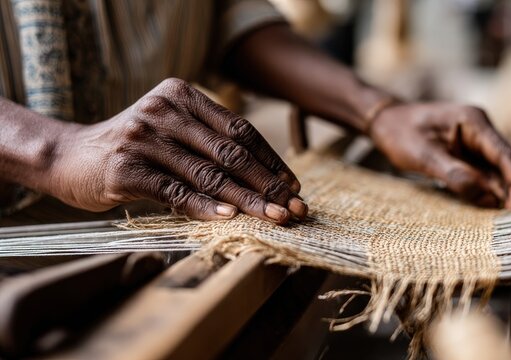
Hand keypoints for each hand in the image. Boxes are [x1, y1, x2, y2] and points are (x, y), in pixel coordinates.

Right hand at [46, 78, 305, 223]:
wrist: (67, 157)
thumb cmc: (132, 149)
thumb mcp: (171, 132)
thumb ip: (209, 144)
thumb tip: (269, 179)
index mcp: (181, 95)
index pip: (240, 129)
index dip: (271, 160)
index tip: (294, 186)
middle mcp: (164, 110)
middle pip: (230, 152)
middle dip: (268, 183)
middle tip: (294, 208)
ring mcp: (144, 138)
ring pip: (209, 173)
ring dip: (248, 200)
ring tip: (275, 217)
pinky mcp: (126, 168)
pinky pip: (175, 191)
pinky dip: (205, 206)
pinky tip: (230, 217)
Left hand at [368, 103, 510, 208]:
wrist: (386, 121)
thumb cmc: (400, 133)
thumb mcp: (423, 156)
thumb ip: (455, 175)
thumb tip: (487, 198)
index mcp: (474, 123)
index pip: (506, 154)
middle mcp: (482, 130)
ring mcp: (479, 142)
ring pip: (505, 169)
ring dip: (506, 191)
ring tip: (501, 215)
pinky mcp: (472, 154)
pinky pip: (490, 173)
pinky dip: (493, 190)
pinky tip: (489, 206)